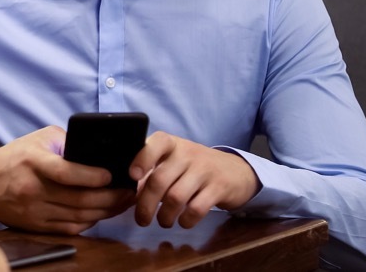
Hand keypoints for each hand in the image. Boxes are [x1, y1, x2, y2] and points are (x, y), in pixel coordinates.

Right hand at [0, 126, 134, 234]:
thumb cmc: (15, 157)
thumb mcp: (38, 139)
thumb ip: (66, 142)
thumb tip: (97, 150)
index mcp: (33, 163)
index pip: (67, 173)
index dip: (92, 176)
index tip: (111, 175)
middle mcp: (33, 189)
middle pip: (79, 199)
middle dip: (110, 197)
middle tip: (128, 191)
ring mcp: (34, 211)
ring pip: (79, 216)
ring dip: (105, 211)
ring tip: (122, 202)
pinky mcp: (36, 226)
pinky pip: (70, 228)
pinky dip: (90, 222)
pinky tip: (102, 214)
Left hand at [129, 131, 260, 228]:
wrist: (236, 171)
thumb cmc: (194, 167)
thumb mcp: (174, 161)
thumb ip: (152, 172)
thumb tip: (130, 192)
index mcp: (172, 144)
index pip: (156, 143)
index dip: (141, 159)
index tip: (132, 177)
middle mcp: (187, 154)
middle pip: (159, 180)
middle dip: (146, 205)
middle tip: (142, 219)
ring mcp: (204, 170)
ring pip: (176, 197)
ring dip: (165, 216)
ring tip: (163, 222)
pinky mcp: (219, 187)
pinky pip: (196, 209)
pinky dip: (185, 220)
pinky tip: (183, 222)